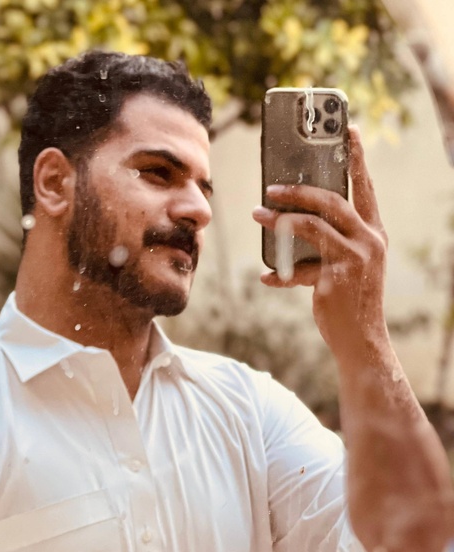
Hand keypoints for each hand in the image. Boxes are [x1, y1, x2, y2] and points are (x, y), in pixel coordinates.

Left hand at [252, 126, 389, 366]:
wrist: (361, 340)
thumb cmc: (349, 301)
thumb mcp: (345, 266)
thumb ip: (327, 245)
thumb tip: (289, 229)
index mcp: (374, 233)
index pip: (365, 188)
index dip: (357, 159)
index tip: (349, 131)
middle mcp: (369, 240)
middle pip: (331, 201)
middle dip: (298, 190)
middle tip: (271, 187)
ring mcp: (355, 258)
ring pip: (311, 225)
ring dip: (280, 219)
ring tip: (258, 214)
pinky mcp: (336, 277)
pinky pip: (298, 265)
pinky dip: (279, 271)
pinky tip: (266, 277)